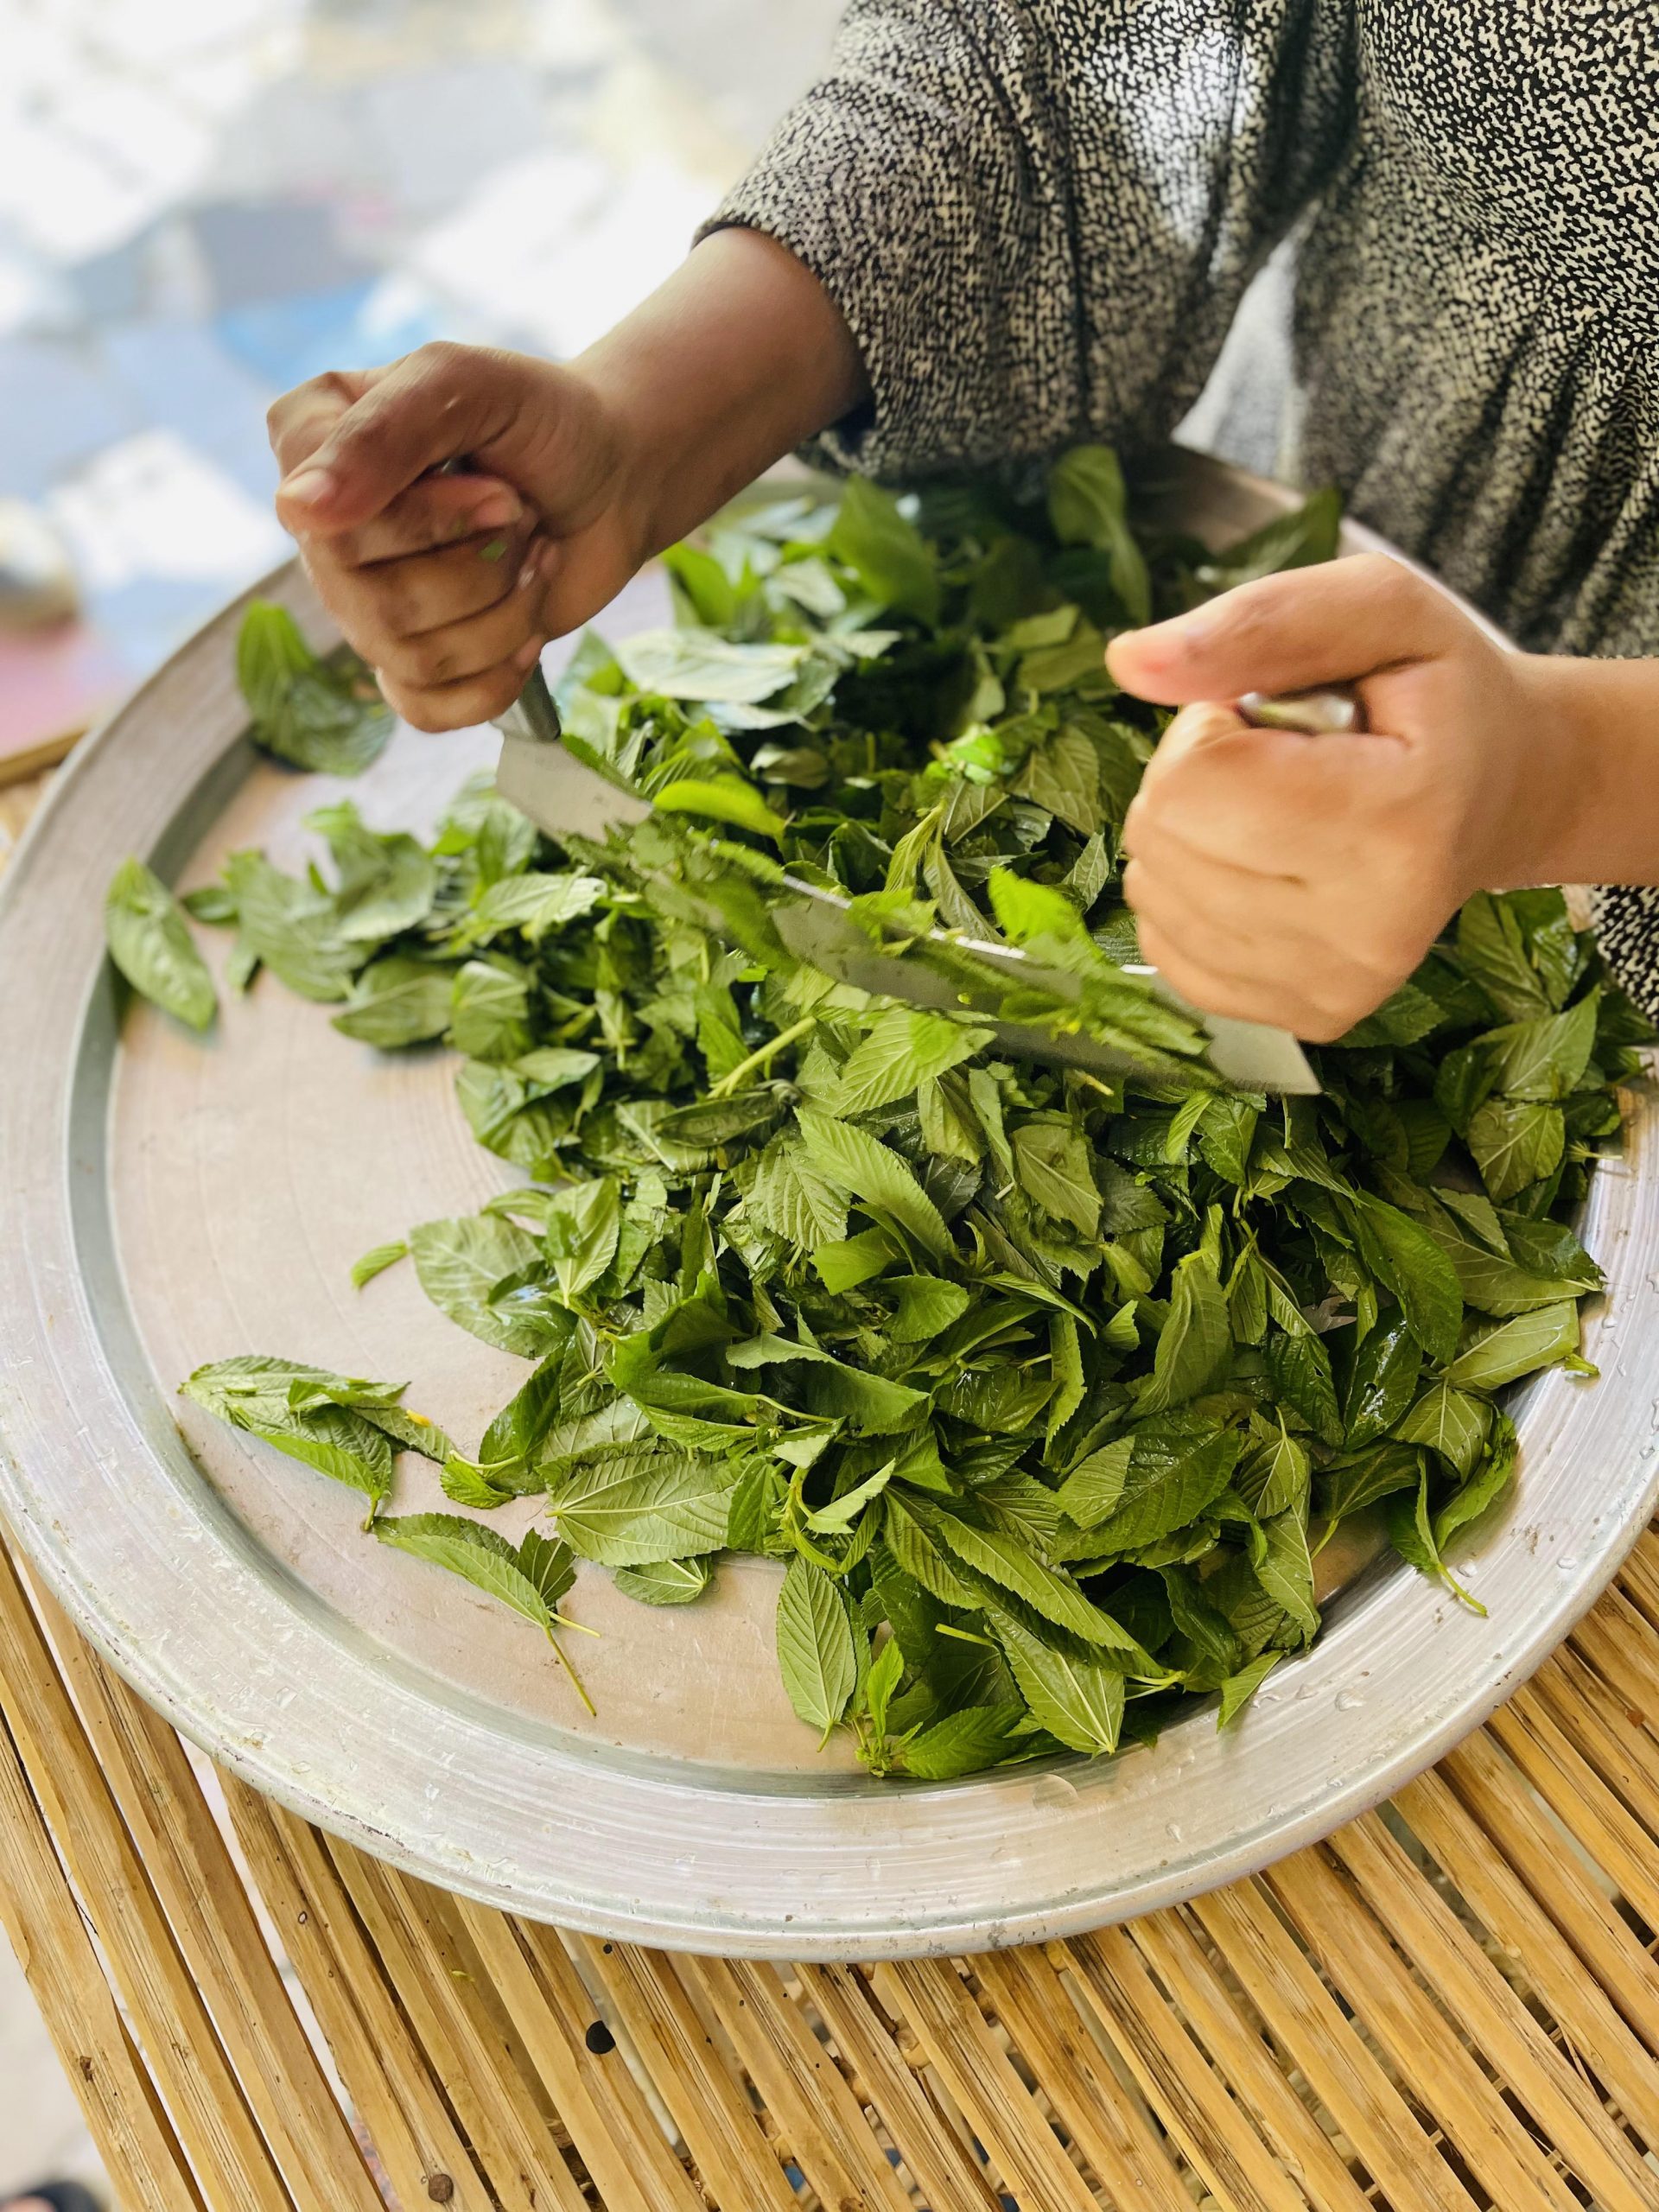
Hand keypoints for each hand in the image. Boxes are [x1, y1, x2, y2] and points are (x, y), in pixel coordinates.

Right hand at [268, 342, 643, 729]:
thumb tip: (297, 511)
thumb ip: (382, 431)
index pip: (328, 526)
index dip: (429, 522)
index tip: (498, 488)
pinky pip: (426, 708)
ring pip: (413, 658)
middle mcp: (325, 531)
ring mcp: (363, 602)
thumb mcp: (468, 385)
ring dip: (506, 610)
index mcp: (309, 444)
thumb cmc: (541, 420)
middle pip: (374, 604)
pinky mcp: (413, 662)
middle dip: (482, 565)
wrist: (615, 478)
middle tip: (522, 515)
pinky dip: (497, 675)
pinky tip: (529, 626)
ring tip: (532, 555)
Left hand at [1105, 554, 1564, 1040]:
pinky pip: (1165, 951)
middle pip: (1162, 839)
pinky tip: (1261, 868)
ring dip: (1191, 837)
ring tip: (1274, 813)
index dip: (1206, 728)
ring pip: (1153, 897)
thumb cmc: (1436, 695)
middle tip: (1276, 766)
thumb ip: (1258, 622)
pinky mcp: (1309, 1020)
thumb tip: (1128, 663)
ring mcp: (1339, 988)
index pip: (1190, 782)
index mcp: (1399, 822)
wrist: (1502, 794)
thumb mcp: (1377, 611)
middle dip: (1191, 780)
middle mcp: (1372, 929)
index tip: (1269, 721)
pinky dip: (1191, 896)